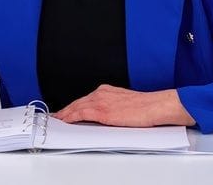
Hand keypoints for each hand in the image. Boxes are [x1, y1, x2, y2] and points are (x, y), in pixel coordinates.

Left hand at [54, 85, 194, 126]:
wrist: (155, 106)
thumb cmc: (146, 107)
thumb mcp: (124, 104)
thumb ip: (112, 107)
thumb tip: (106, 116)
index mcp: (106, 91)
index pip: (85, 99)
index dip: (74, 106)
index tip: (66, 110)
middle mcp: (101, 93)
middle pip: (78, 102)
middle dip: (66, 110)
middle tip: (57, 116)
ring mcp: (100, 101)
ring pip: (76, 107)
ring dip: (65, 114)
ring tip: (57, 120)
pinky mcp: (102, 111)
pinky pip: (80, 113)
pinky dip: (70, 117)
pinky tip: (65, 120)